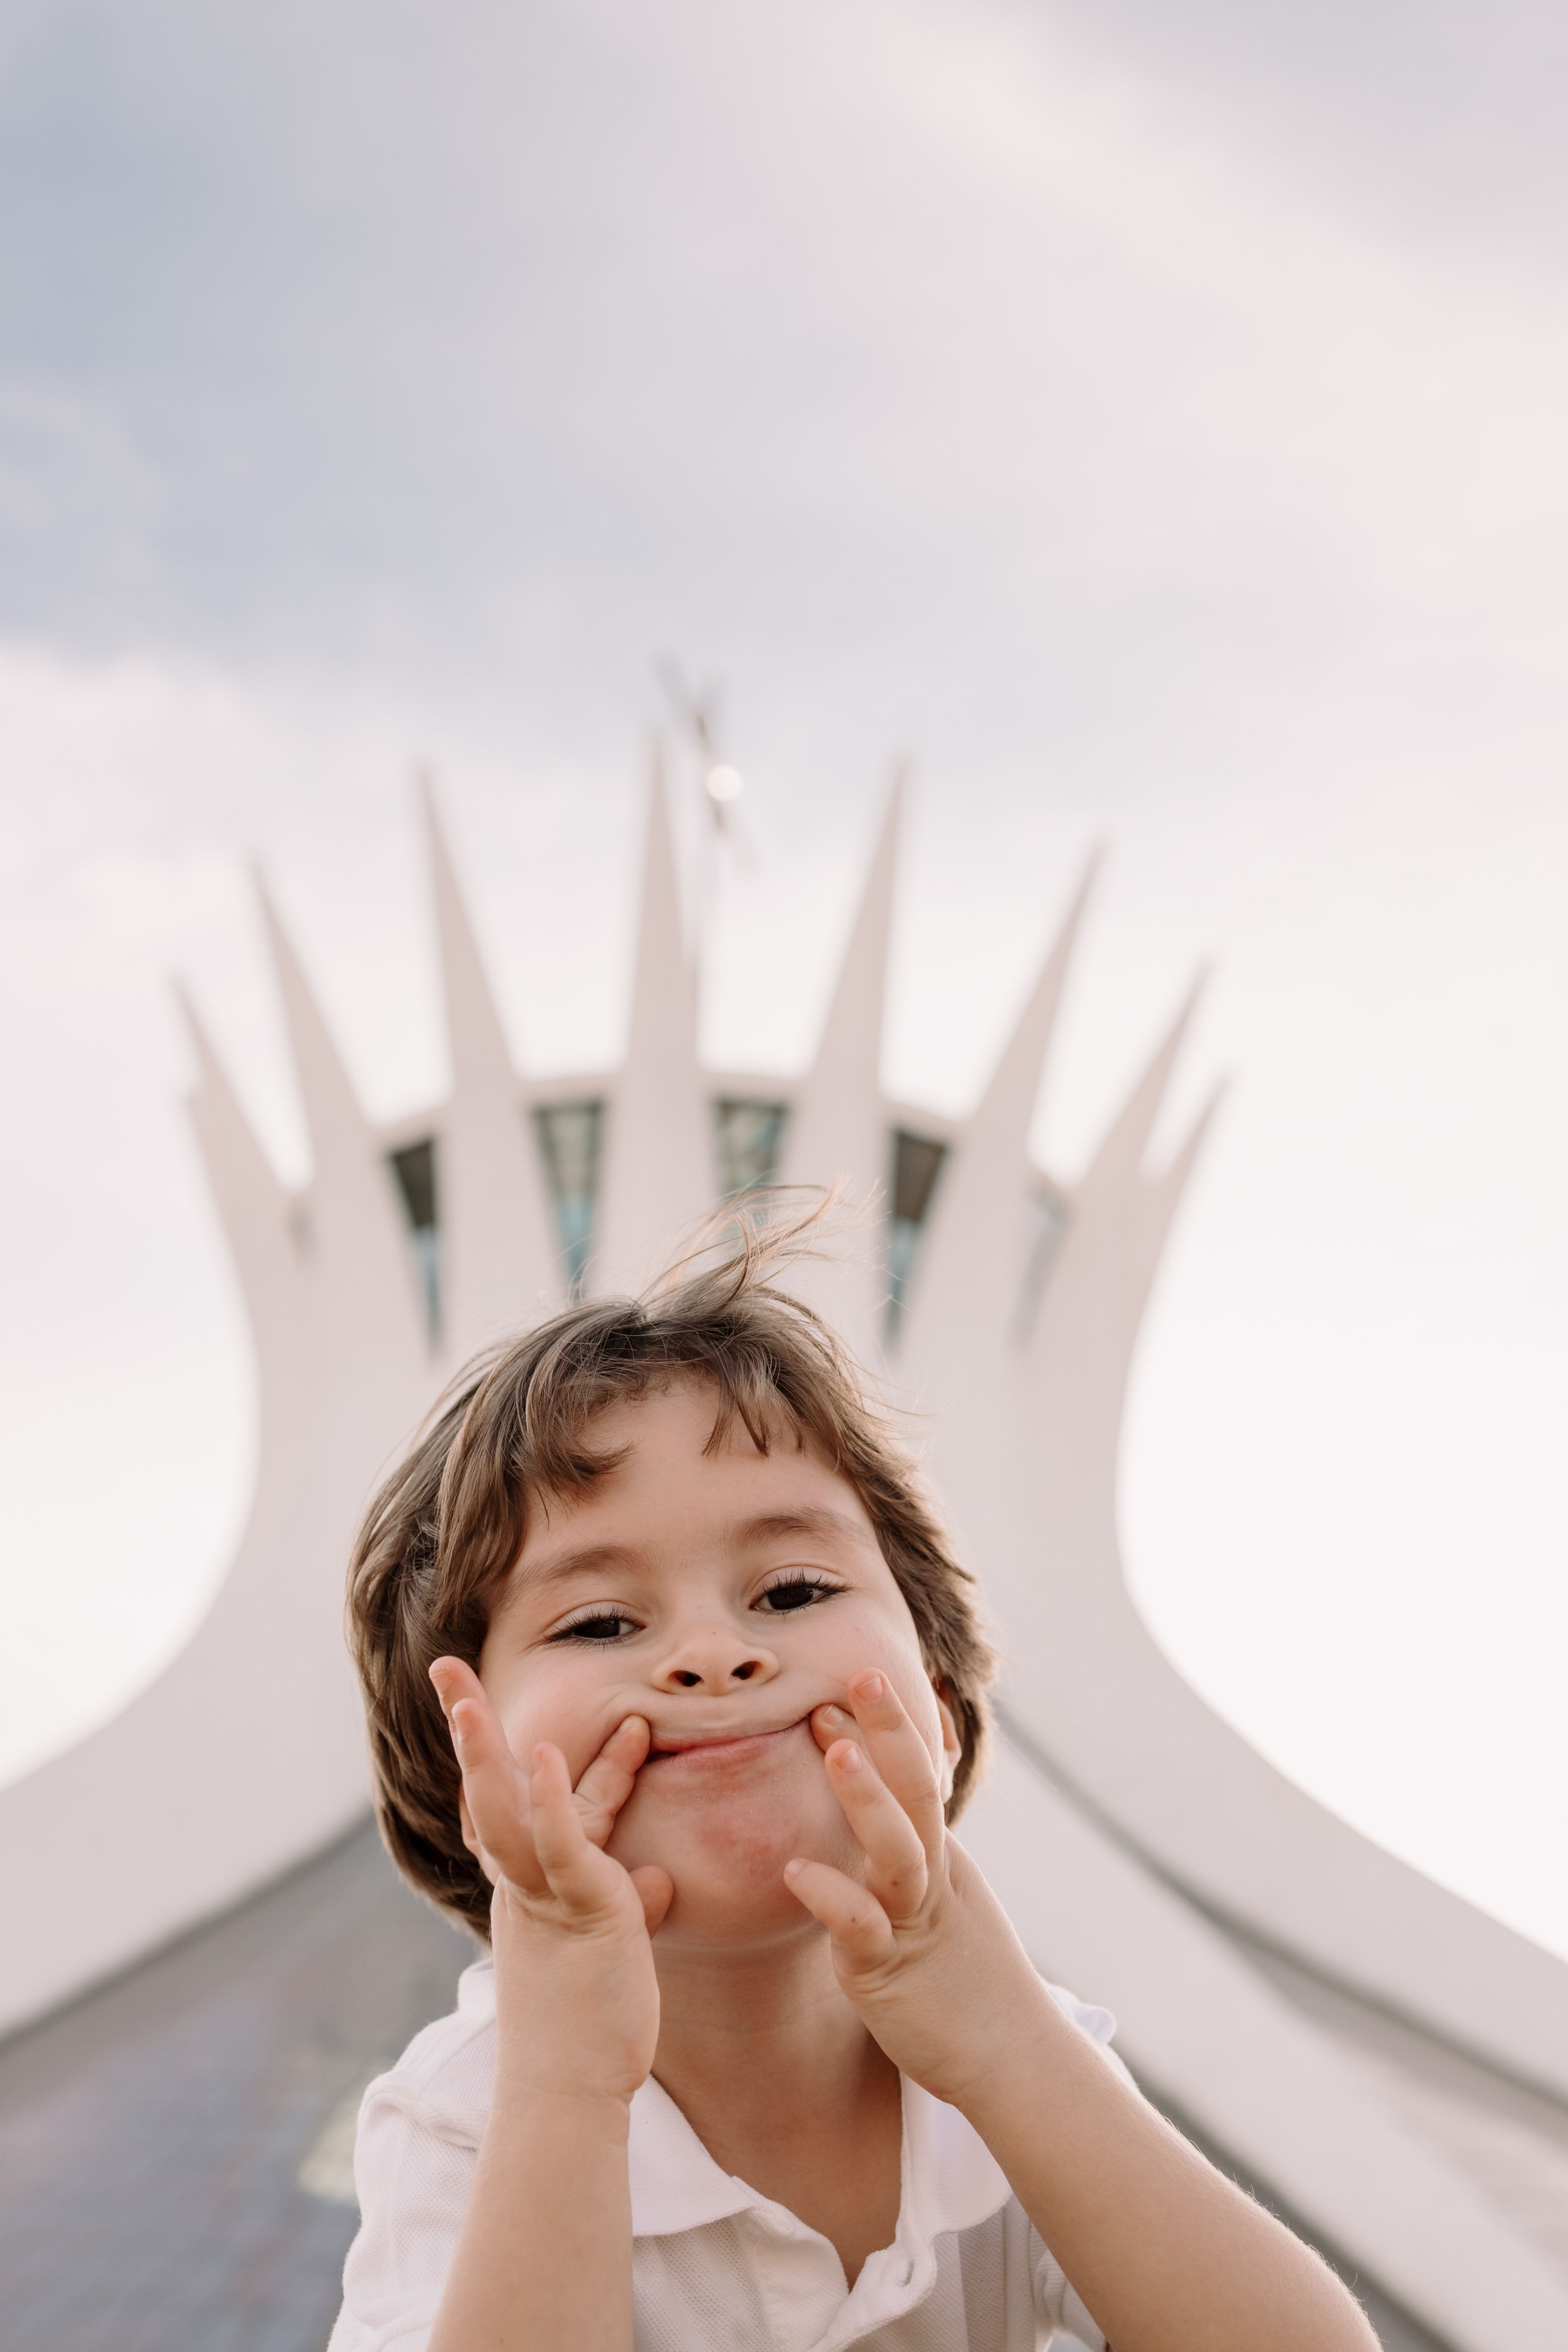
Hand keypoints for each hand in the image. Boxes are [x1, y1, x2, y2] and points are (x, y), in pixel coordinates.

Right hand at [430, 1658, 673, 2106]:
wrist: (570, 2095)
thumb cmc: (593, 2031)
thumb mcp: (612, 1949)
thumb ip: (627, 1901)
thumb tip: (653, 1877)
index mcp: (528, 1888)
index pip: (513, 1803)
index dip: (503, 1751)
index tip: (482, 1704)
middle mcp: (523, 1884)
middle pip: (488, 1791)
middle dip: (468, 1726)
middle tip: (444, 1667)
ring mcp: (546, 1895)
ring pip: (508, 1811)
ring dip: (490, 1750)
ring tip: (470, 1695)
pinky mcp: (582, 1909)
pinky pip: (565, 1846)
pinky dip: (557, 1799)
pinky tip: (550, 1754)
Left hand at [783, 1670, 1044, 2110]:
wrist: (1012, 2060)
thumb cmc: (965, 1979)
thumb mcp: (943, 1899)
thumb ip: (914, 1849)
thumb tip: (885, 1801)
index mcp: (941, 1857)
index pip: (920, 1778)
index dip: (892, 1728)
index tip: (853, 1679)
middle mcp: (933, 1879)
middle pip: (919, 1793)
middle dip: (891, 1732)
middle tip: (862, 1674)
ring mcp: (915, 1924)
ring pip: (897, 1852)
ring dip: (867, 1799)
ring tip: (836, 1748)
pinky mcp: (890, 1974)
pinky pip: (861, 1929)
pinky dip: (832, 1897)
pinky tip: (793, 1874)